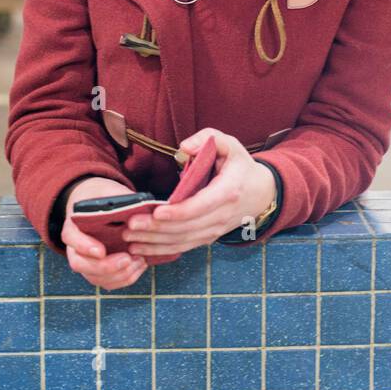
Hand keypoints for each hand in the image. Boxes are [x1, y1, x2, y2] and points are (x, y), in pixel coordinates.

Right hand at [60, 176, 148, 289]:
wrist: (101, 203)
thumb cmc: (106, 197)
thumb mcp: (110, 192)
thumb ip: (119, 199)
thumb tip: (136, 206)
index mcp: (73, 225)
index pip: (71, 237)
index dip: (83, 246)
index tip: (101, 251)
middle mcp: (75, 246)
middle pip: (80, 263)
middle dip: (105, 266)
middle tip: (127, 259)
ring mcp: (86, 261)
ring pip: (95, 277)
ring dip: (118, 275)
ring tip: (139, 261)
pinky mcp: (99, 271)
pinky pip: (108, 282)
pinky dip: (125, 278)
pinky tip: (140, 265)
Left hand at [122, 128, 277, 257]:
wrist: (261, 193)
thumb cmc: (239, 166)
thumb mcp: (229, 144)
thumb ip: (207, 139)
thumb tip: (183, 148)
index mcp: (228, 191)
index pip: (201, 206)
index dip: (179, 212)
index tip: (156, 212)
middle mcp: (222, 215)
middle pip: (187, 228)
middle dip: (157, 229)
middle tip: (130, 226)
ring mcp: (215, 230)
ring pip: (183, 242)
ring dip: (155, 242)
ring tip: (129, 239)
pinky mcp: (208, 238)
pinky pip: (184, 247)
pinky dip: (161, 250)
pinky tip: (141, 249)